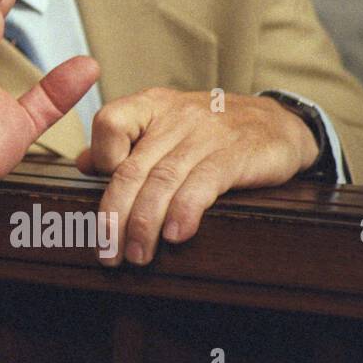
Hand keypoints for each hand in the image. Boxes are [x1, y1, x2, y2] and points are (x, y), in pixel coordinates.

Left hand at [75, 88, 318, 264]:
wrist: (279, 123)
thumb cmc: (211, 130)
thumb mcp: (165, 126)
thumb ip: (123, 144)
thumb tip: (83, 164)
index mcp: (150, 106)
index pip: (109, 122)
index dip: (100, 157)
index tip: (98, 190)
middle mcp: (174, 118)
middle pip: (132, 168)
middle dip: (114, 215)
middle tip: (107, 252)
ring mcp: (205, 135)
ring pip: (162, 181)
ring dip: (145, 224)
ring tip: (137, 256)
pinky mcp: (236, 155)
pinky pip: (203, 183)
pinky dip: (186, 211)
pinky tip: (176, 235)